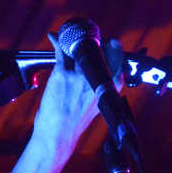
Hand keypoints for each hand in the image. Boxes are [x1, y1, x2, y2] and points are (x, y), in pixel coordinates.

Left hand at [32, 33, 124, 156]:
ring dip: (72, 42)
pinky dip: (56, 42)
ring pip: (78, 50)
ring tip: (67, 38)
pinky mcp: (63, 74)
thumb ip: (99, 88)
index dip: (114, 49)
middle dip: (90, 44)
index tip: (111, 42)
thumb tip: (96, 73)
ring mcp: (80, 76)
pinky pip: (61, 51)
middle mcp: (97, 80)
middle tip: (82, 41)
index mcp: (110, 89)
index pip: (118, 61)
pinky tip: (54, 37)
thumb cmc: (74, 122)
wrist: (58, 134)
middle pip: (97, 52)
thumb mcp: (95, 105)